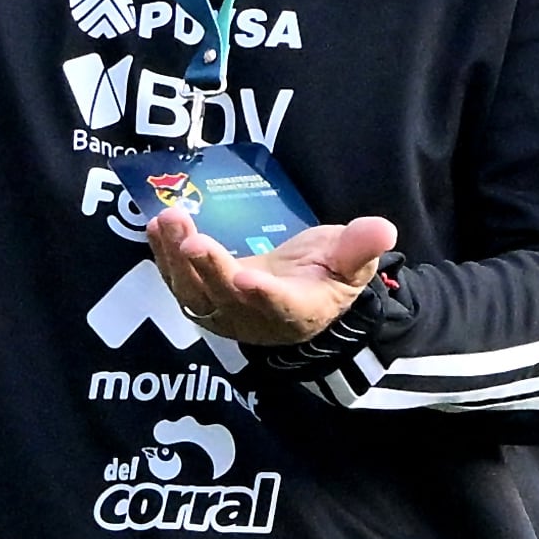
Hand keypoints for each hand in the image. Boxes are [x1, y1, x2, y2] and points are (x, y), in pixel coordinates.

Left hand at [146, 208, 398, 346]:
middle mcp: (256, 318)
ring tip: (168, 220)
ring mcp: (224, 311)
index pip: (279, 306)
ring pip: (193, 291)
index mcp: (299, 311)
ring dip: (176, 258)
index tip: (244, 277)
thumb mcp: (352, 263)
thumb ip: (360, 248)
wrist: (300, 298)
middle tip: (192, 236)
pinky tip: (155, 225)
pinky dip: (164, 255)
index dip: (262, 295)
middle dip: (208, 266)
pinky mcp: (202, 298)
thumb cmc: (328, 276)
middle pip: (226, 297)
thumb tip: (383, 228)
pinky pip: (178, 281)